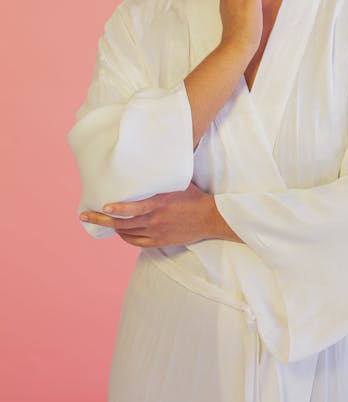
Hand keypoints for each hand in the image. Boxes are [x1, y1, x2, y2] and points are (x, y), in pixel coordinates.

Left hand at [79, 182, 214, 247]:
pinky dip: (125, 237)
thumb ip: (161, 176)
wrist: (209, 218)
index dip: (117, 209)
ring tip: (98, 220)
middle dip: (101, 219)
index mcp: (159, 203)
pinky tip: (119, 232)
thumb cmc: (193, 196)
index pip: (134, 209)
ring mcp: (156, 233)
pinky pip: (137, 242)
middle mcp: (155, 219)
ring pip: (127, 233)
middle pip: (122, 224)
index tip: (103, 206)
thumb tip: (148, 158)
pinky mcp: (160, 242)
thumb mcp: (177, 182)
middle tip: (84, 215)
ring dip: (111, 227)